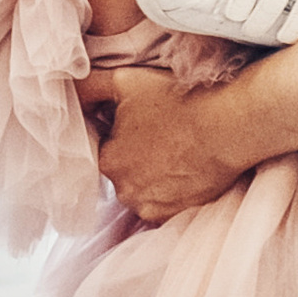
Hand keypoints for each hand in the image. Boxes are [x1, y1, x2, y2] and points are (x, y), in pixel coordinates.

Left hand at [99, 65, 244, 221]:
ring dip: (153, 177)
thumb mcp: (124, 81)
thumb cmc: (177, 100)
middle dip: (136, 158)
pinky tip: (185, 169)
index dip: (121, 135)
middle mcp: (124, 191)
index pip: (105, 150)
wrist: (228, 125)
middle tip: (162, 136)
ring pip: (143, 190)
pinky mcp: (176, 215)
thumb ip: (88, 87)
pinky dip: (171, 191)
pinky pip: (164, 205)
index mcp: (107, 161)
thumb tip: (69, 92)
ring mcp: (151, 207)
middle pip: (124, 173)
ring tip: (176, 153)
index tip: (142, 124)